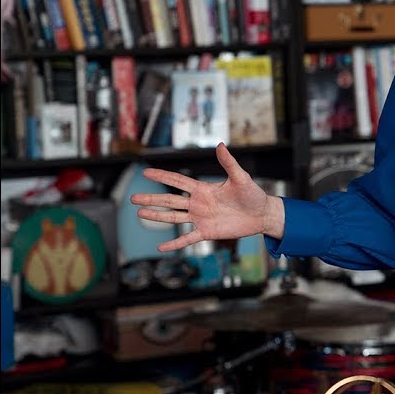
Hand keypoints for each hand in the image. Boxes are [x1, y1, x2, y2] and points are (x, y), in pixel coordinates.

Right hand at [130, 143, 282, 252]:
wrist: (262, 214)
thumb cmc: (253, 194)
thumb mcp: (241, 178)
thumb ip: (229, 163)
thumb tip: (221, 145)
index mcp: (204, 189)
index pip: (178, 181)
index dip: (162, 177)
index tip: (146, 172)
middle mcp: (198, 203)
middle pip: (170, 200)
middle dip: (151, 199)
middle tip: (132, 198)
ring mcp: (201, 218)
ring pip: (174, 218)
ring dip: (157, 217)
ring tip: (139, 214)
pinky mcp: (207, 232)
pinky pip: (187, 239)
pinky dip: (175, 244)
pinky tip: (161, 248)